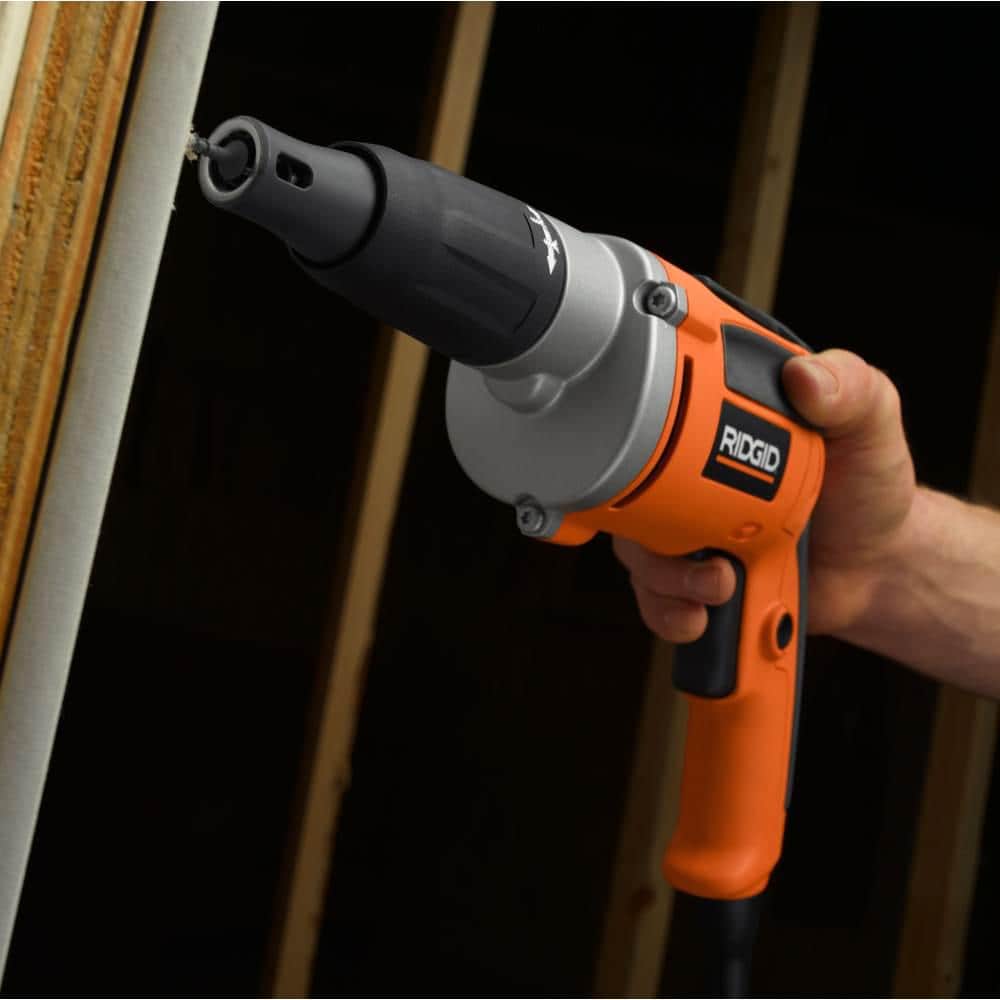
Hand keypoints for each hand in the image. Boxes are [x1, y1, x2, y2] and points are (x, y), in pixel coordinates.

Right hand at [613, 349, 916, 641]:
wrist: (878, 568)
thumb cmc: (869, 489)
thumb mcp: (871, 425)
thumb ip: (851, 390)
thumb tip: (803, 376)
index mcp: (723, 429)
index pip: (658, 424)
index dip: (649, 445)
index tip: (672, 467)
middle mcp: (693, 480)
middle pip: (632, 498)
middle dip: (654, 537)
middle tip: (710, 555)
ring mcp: (690, 532)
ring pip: (637, 555)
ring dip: (668, 581)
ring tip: (720, 587)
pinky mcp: (692, 581)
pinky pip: (654, 600)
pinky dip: (671, 614)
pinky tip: (703, 616)